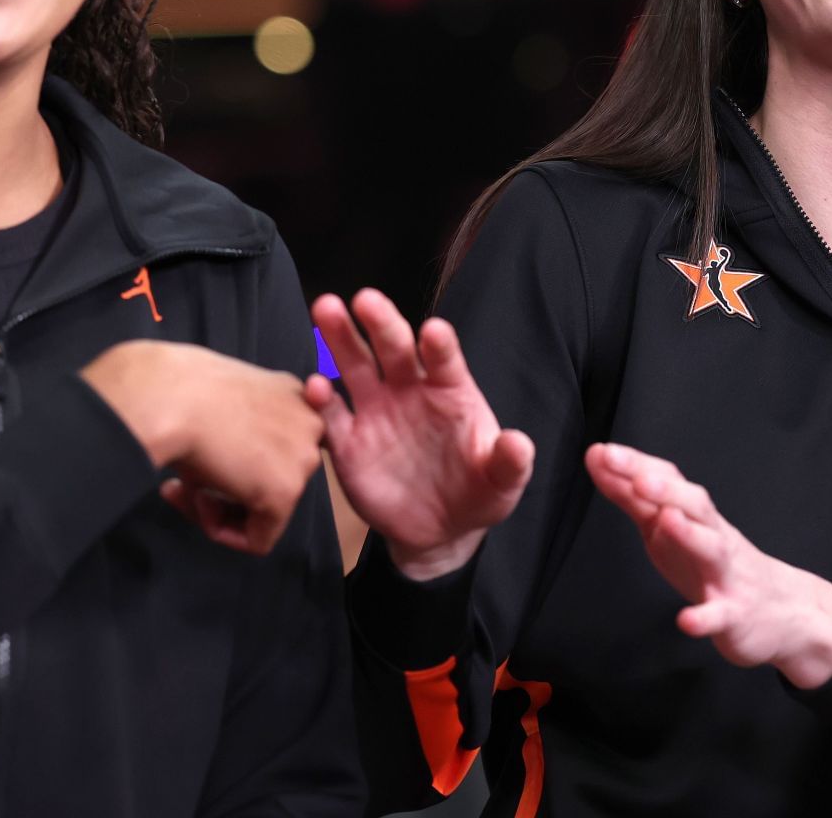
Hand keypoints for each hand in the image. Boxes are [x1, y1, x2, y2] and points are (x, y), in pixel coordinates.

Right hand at [82, 340, 324, 553]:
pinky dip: (222, 530)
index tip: (200, 458)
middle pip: (272, 478)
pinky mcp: (284, 494)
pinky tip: (196, 498)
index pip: (275, 448)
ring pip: (266, 510)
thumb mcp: (218, 404)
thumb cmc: (179, 392)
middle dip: (227, 486)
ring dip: (220, 505)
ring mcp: (303, 460)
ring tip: (184, 487)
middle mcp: (311, 425)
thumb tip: (230, 467)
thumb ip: (239, 432)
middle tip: (184, 482)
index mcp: (295, 396)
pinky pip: (257, 538)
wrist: (168, 399)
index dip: (234, 460)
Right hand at [307, 290, 533, 580]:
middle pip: (394, 349)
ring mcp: (376, 411)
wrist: (439, 530)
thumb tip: (518, 444)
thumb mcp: (501, 483)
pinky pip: (331, 415)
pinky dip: (319, 399)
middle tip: (365, 299)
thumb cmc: (476, 493)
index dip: (439, 345)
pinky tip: (313, 386)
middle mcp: (409, 390)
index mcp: (449, 391)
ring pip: (355, 366)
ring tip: (326, 309)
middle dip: (381, 323)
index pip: (445, 360)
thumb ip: (509, 463)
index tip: (433, 331)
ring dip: (340, 337)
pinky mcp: (348, 442)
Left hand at [586, 443, 831, 688]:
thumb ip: (632, 497)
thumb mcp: (668, 527)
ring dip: (690, 534)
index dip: (637, 466)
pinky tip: (686, 621)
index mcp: (694, 515)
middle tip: (638, 478)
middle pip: (695, 505)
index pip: (669, 480)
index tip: (603, 453)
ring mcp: (726, 573)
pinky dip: (704, 618)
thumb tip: (597, 458)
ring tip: (667, 521)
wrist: (782, 610)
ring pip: (712, 548)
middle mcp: (713, 536)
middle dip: (667, 489)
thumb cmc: (713, 562)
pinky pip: (720, 614)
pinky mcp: (735, 614)